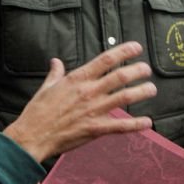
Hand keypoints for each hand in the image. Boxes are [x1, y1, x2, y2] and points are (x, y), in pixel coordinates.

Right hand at [3, 42, 155, 161]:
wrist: (32, 136)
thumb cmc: (37, 111)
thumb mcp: (46, 87)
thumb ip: (55, 73)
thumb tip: (56, 62)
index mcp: (77, 79)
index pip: (106, 60)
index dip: (124, 51)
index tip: (136, 48)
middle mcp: (88, 92)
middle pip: (120, 76)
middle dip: (138, 70)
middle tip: (147, 69)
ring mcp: (93, 110)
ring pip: (125, 98)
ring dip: (141, 92)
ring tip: (152, 89)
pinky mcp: (95, 129)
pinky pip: (120, 126)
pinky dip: (136, 124)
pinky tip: (147, 122)